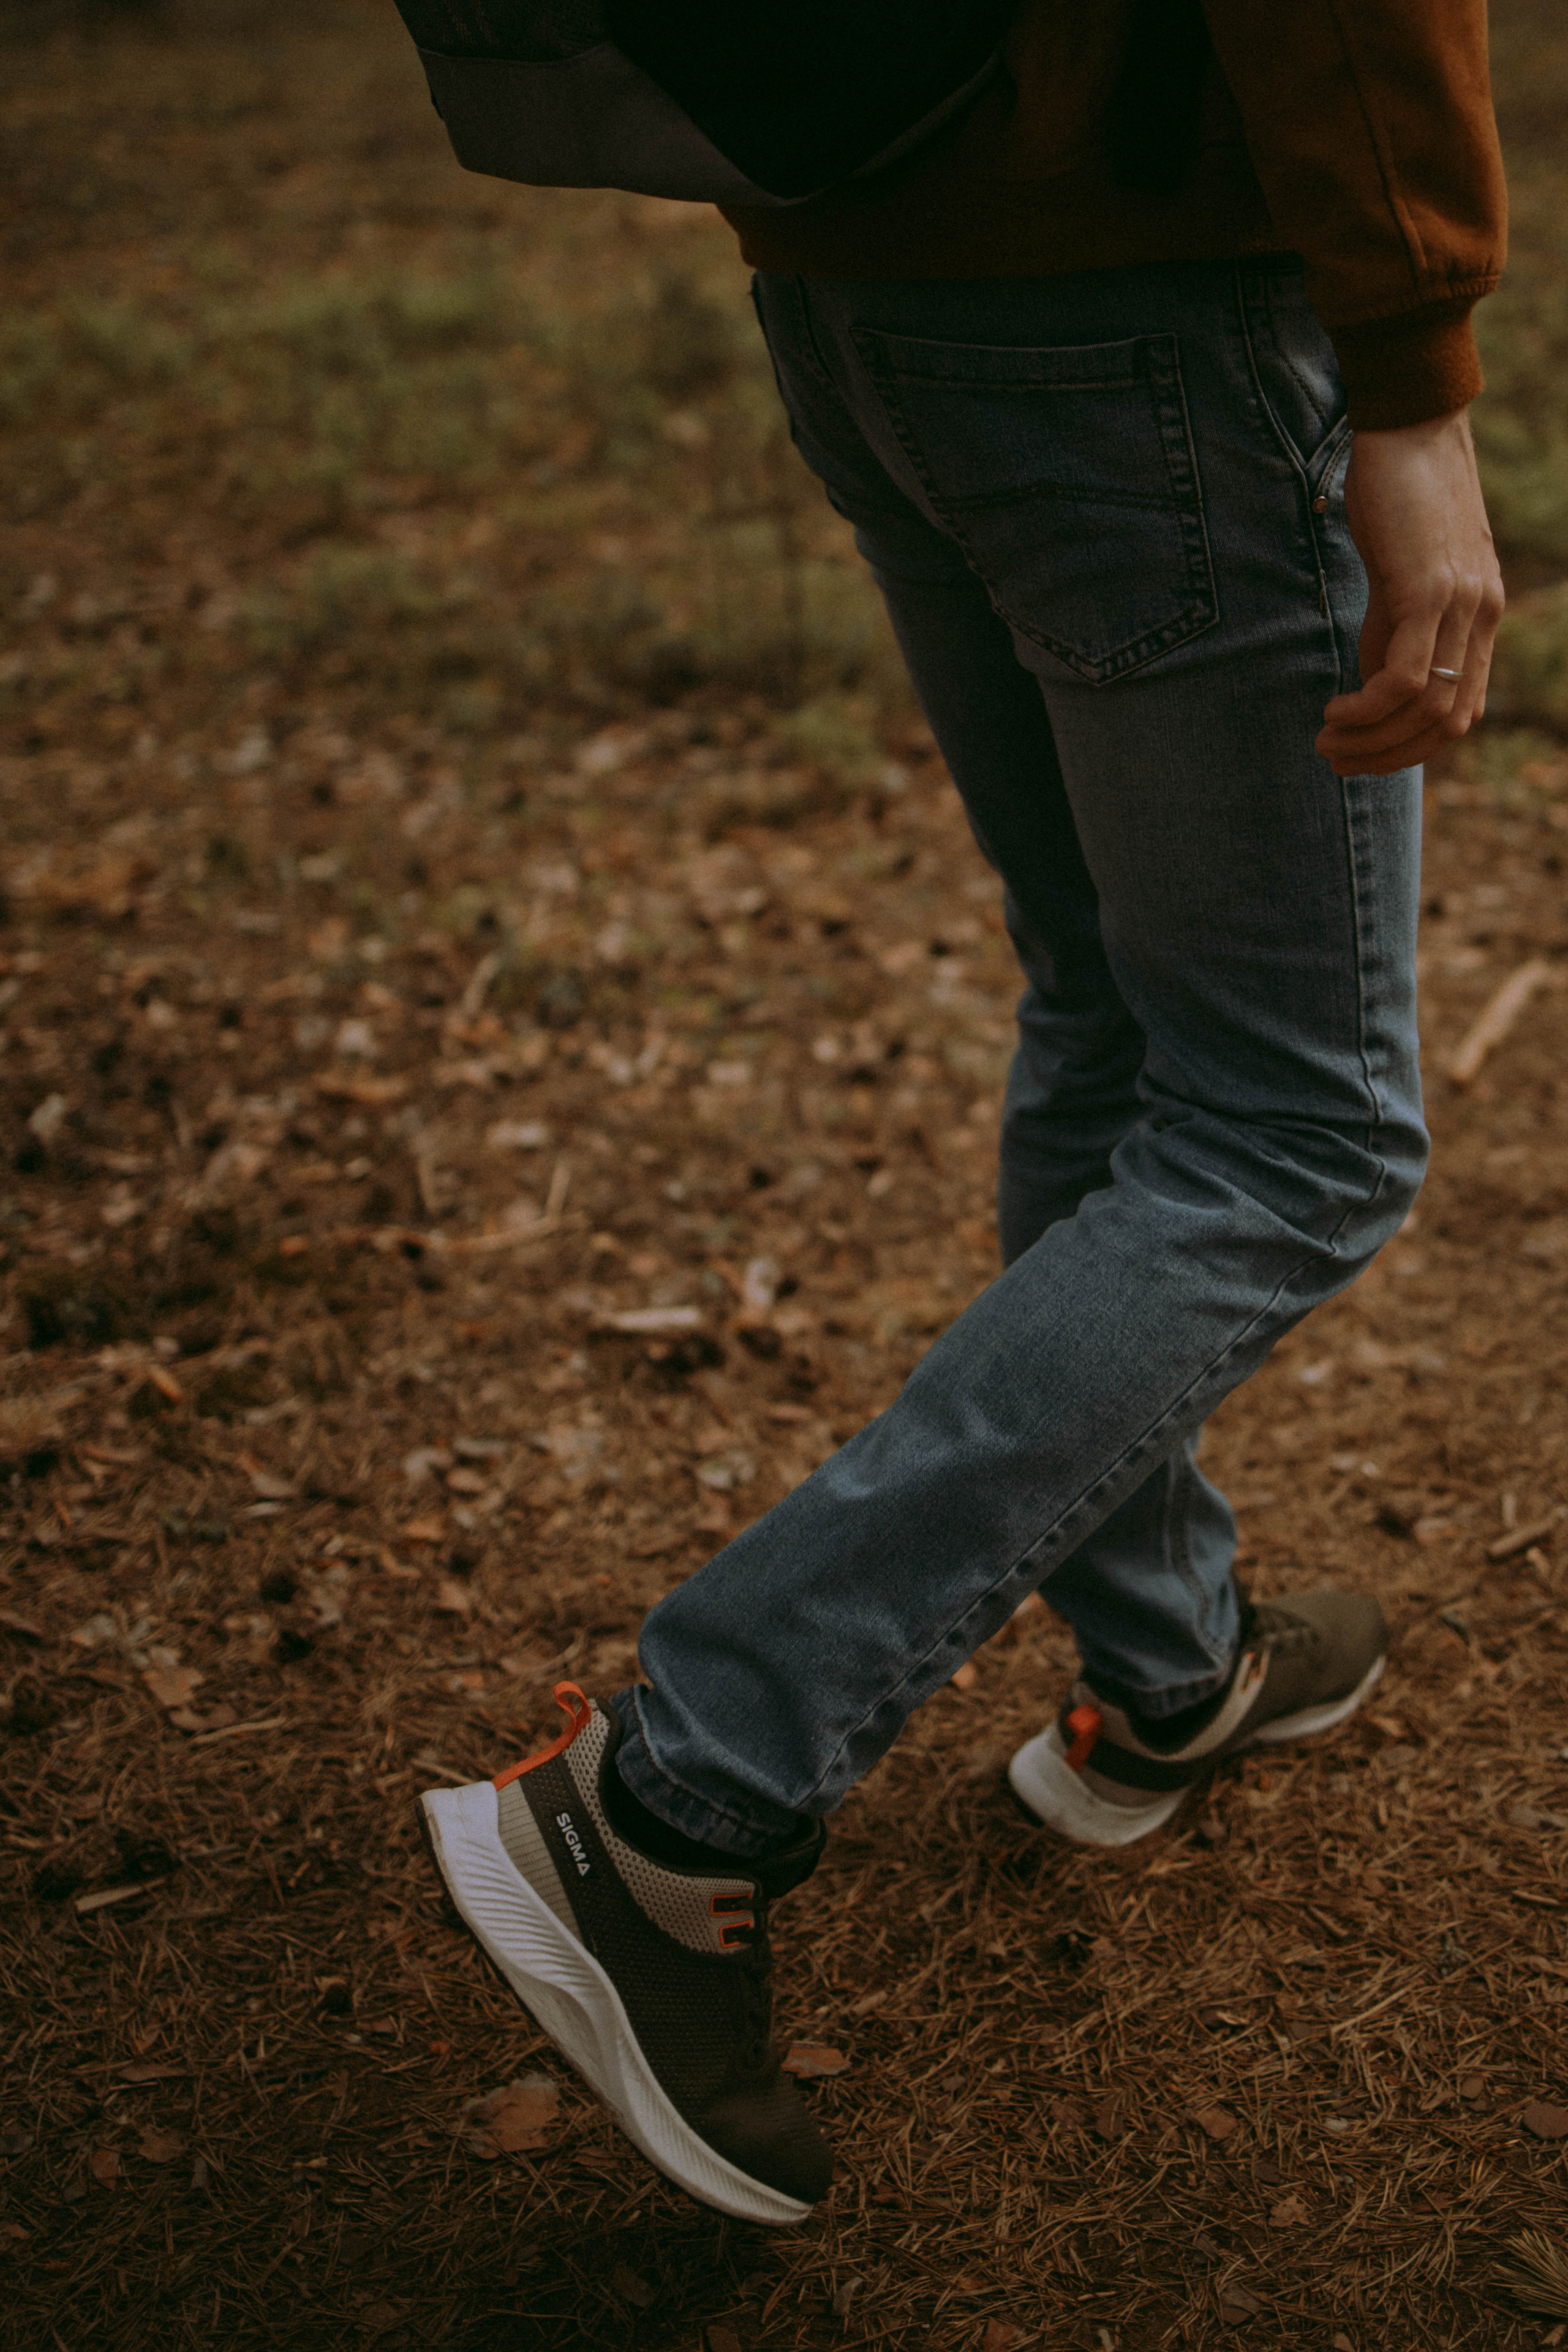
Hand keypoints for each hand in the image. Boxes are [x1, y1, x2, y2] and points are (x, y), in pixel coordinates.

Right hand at [1315, 409, 1502, 778]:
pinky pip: (1404, 678)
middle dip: (1389, 758)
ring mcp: (1460, 605)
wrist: (1411, 425)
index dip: (1412, 749)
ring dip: (1371, 740)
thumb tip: (1373, 686)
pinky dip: (1367, 709)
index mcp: (1480, 617)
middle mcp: (1481, 616)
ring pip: (1426, 709)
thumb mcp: (1401, 575)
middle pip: (1448, 724)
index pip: (1462, 713)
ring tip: (1326, 739)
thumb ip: (1393, 630)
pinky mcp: (1429, 590)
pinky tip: (1335, 709)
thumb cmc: (1399, 495)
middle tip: (1336, 760)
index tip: (1362, 754)